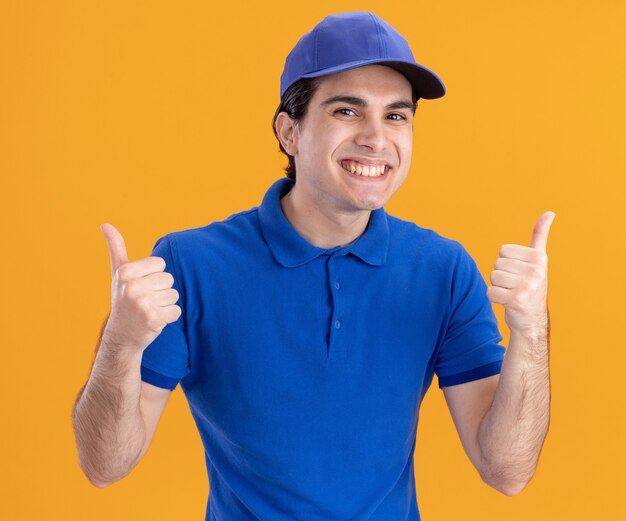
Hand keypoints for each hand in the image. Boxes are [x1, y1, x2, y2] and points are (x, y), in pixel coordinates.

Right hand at [100, 223, 181, 352]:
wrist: (121, 336)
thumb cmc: (123, 300)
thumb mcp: (118, 273)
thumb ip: (116, 248)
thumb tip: (105, 224)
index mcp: (125, 272)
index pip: (160, 264)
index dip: (153, 276)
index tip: (140, 287)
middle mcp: (132, 286)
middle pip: (168, 279)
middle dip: (160, 291)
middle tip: (144, 301)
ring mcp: (143, 303)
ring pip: (174, 295)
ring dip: (165, 304)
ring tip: (149, 310)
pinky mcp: (154, 318)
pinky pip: (176, 311)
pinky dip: (169, 317)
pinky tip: (154, 321)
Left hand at [486, 211, 555, 336]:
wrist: (532, 321)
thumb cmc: (531, 287)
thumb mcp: (538, 260)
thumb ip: (540, 236)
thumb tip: (549, 213)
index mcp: (539, 258)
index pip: (503, 250)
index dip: (507, 263)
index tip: (519, 273)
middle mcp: (536, 270)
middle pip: (497, 264)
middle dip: (502, 276)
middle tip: (515, 286)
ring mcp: (527, 285)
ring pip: (493, 277)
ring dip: (498, 287)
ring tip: (512, 294)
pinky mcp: (516, 300)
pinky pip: (490, 291)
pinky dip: (494, 298)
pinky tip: (507, 303)